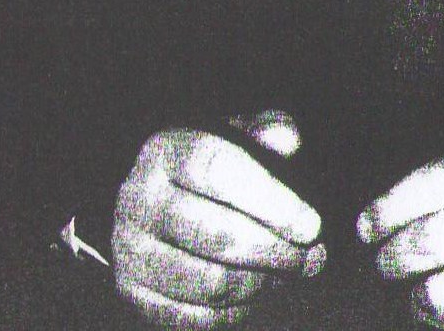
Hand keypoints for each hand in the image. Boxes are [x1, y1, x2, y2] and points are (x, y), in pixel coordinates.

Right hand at [113, 111, 325, 327]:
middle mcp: (138, 200)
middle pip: (217, 235)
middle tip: (312, 258)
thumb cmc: (210, 169)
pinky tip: (260, 291)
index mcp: (165, 151)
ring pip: (210, 283)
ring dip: (263, 284)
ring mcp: (131, 251)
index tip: (312, 226)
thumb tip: (287, 138)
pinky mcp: (135, 293)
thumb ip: (265, 132)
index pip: (218, 170)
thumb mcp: (235, 137)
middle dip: (276, 252)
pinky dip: (238, 311)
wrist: (154, 205)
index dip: (271, 200)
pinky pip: (195, 318)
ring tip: (290, 273)